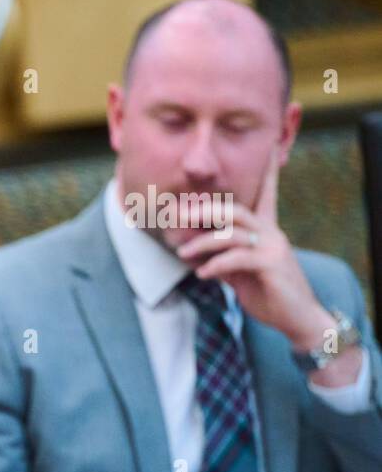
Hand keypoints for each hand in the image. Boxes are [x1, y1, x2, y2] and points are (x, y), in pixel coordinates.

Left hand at [176, 148, 361, 385]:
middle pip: (234, 210)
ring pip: (232, 233)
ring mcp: (273, 247)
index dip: (266, 175)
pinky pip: (238, 257)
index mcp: (266, 230)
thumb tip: (189, 250)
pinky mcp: (272, 264)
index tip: (268, 152)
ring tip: (181, 252)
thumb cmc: (267, 293)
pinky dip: (215, 264)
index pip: (264, 196)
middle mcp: (271, 233)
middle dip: (202, 211)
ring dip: (202, 242)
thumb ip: (219, 257)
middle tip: (175, 215)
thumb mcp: (239, 272)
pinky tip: (202, 274)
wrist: (296, 319)